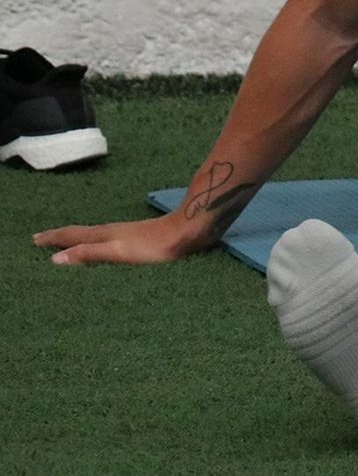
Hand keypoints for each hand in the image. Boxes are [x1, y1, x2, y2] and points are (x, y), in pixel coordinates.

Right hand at [34, 213, 213, 265]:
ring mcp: (128, 234)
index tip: (33, 239)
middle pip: (82, 234)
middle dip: (61, 237)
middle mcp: (114, 231)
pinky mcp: (141, 239)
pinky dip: (97, 243)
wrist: (190, 231)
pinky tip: (106, 247)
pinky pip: (109, 240)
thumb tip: (55, 259)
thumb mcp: (118, 252)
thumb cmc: (156, 245)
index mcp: (105, 235)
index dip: (53, 238)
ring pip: (96, 236)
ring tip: (68, 243)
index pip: (73, 236)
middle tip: (42, 240)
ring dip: (78, 239)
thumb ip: (89, 254)